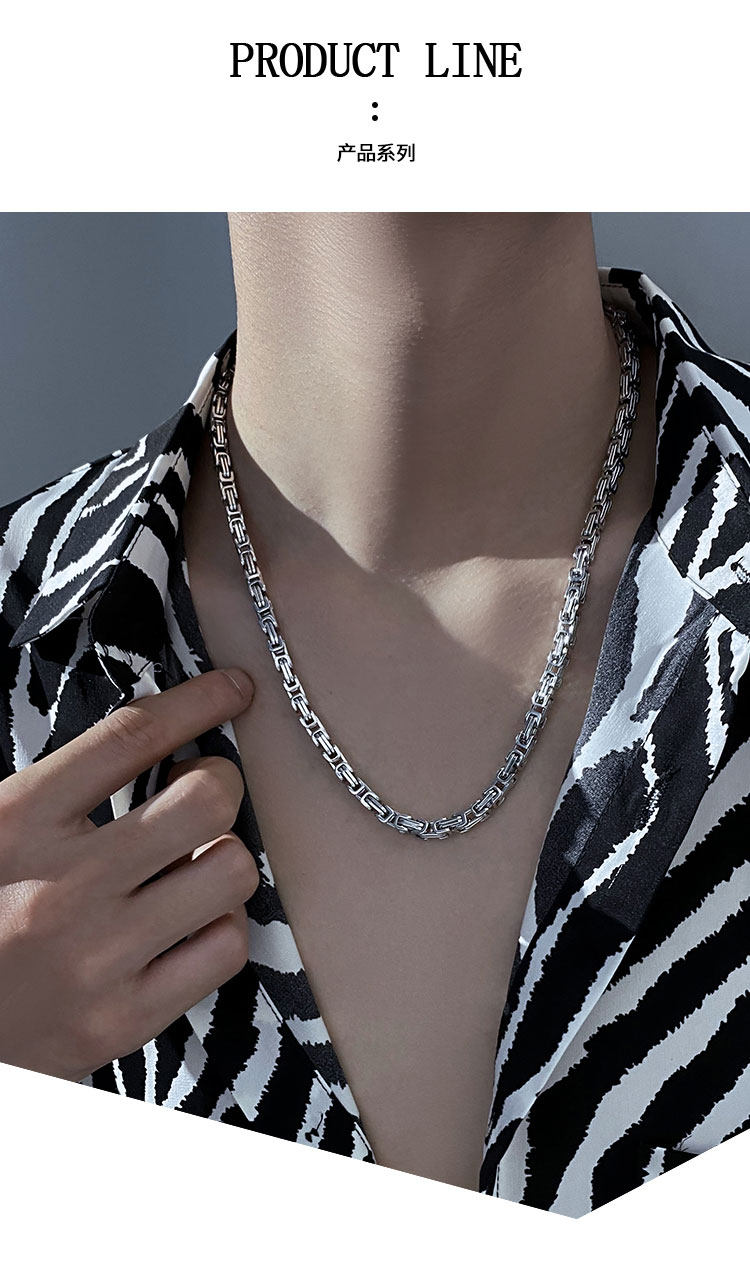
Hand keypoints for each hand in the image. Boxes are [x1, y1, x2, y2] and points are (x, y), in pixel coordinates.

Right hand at [0, 668, 257, 1081]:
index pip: (131, 737)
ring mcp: (95, 958)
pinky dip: (219, 926)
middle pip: (206, 800)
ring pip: (232, 871)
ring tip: (190, 865)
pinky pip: (226, 948)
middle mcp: (60, 887)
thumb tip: (169, 734)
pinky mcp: (123, 1018)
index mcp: (17, 823)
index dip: (198, 702)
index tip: (234, 689)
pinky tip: (188, 923)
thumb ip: (67, 785)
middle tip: (198, 794)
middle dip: (218, 783)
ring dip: (223, 858)